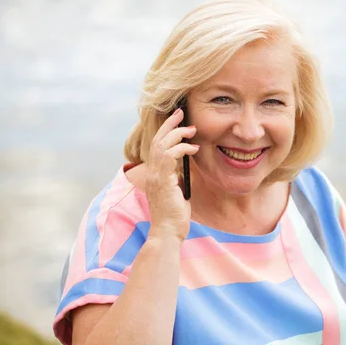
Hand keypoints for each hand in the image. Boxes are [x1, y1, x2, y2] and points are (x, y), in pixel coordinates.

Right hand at [145, 108, 198, 241]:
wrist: (168, 232)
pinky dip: (182, 148)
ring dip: (177, 133)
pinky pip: (169, 156)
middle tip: (181, 112)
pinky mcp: (163, 181)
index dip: (165, 130)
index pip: (157, 146)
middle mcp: (152, 173)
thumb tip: (187, 164)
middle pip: (157, 140)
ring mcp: (156, 176)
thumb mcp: (178, 191)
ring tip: (191, 130)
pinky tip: (193, 149)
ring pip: (161, 144)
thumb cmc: (174, 215)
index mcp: (155, 174)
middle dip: (169, 124)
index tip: (177, 120)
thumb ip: (178, 176)